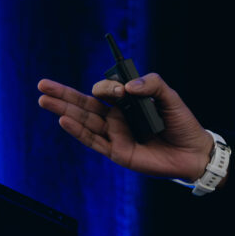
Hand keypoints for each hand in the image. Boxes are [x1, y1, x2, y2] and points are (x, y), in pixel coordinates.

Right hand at [37, 74, 214, 181]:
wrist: (192, 151)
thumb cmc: (181, 123)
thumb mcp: (170, 96)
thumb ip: (152, 84)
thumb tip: (128, 87)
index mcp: (127, 103)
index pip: (106, 91)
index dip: (106, 86)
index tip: (119, 89)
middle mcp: (117, 118)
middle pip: (85, 104)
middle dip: (63, 94)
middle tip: (42, 84)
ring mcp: (115, 135)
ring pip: (84, 121)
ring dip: (64, 110)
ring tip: (43, 99)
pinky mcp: (117, 151)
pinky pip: (93, 140)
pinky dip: (78, 131)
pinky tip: (63, 121)